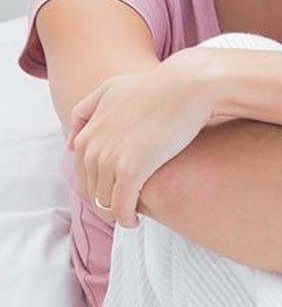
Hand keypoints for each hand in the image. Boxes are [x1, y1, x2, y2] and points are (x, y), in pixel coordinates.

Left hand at [68, 50, 223, 227]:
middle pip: (91, 189)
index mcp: (87, 133)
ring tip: (129, 216)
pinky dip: (126, 217)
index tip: (112, 192)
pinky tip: (135, 220)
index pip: (82, 172)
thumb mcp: (112, 88)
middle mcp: (92, 148)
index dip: (96, 186)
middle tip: (122, 209)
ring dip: (114, 213)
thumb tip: (70, 142)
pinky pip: (121, 206)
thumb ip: (87, 109)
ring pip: (104, 201)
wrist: (186, 86)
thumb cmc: (158, 86)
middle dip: (104, 201)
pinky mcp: (131, 171)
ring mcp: (109, 160)